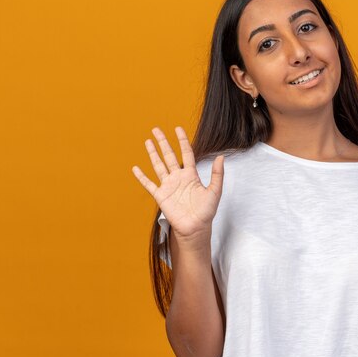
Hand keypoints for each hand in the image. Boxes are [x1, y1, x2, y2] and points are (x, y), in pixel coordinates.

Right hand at [131, 126, 224, 241]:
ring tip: (147, 141)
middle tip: (156, 129)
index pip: (186, 153)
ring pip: (158, 166)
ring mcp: (168, 186)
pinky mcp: (160, 196)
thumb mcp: (215, 191)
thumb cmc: (206, 211)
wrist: (195, 228)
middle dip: (163, 142)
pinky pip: (149, 184)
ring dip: (153, 154)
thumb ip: (217, 174)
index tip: (178, 128)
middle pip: (169, 155)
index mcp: (191, 175)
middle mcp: (178, 178)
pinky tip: (135, 168)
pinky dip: (142, 177)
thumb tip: (221, 157)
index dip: (182, 140)